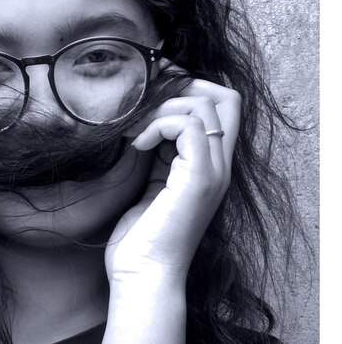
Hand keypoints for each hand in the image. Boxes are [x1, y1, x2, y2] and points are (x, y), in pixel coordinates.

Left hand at [104, 73, 240, 286]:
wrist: (143, 274)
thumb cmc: (142, 233)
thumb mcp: (152, 180)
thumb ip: (159, 150)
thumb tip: (142, 116)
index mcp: (209, 163)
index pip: (223, 105)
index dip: (191, 84)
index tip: (153, 87)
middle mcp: (219, 164)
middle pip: (224, 97)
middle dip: (182, 84)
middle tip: (145, 99)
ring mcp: (212, 171)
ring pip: (203, 105)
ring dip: (161, 106)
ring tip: (134, 129)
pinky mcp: (198, 179)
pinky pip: (186, 126)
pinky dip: (158, 125)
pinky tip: (138, 145)